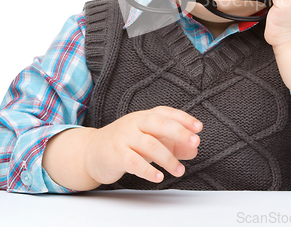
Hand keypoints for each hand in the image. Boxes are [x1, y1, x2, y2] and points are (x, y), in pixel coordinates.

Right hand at [84, 106, 201, 184]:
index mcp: (145, 117)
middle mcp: (135, 123)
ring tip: (179, 171)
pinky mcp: (115, 155)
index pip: (166, 113)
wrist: (92, 151)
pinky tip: (158, 177)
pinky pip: (133, 162)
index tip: (199, 127)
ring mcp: (124, 137)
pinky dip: (147, 170)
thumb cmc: (126, 144)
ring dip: (168, 159)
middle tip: (195, 142)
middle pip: (159, 123)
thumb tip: (193, 150)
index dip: (184, 118)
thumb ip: (173, 144)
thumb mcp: (150, 140)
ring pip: (150, 144)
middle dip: (179, 132)